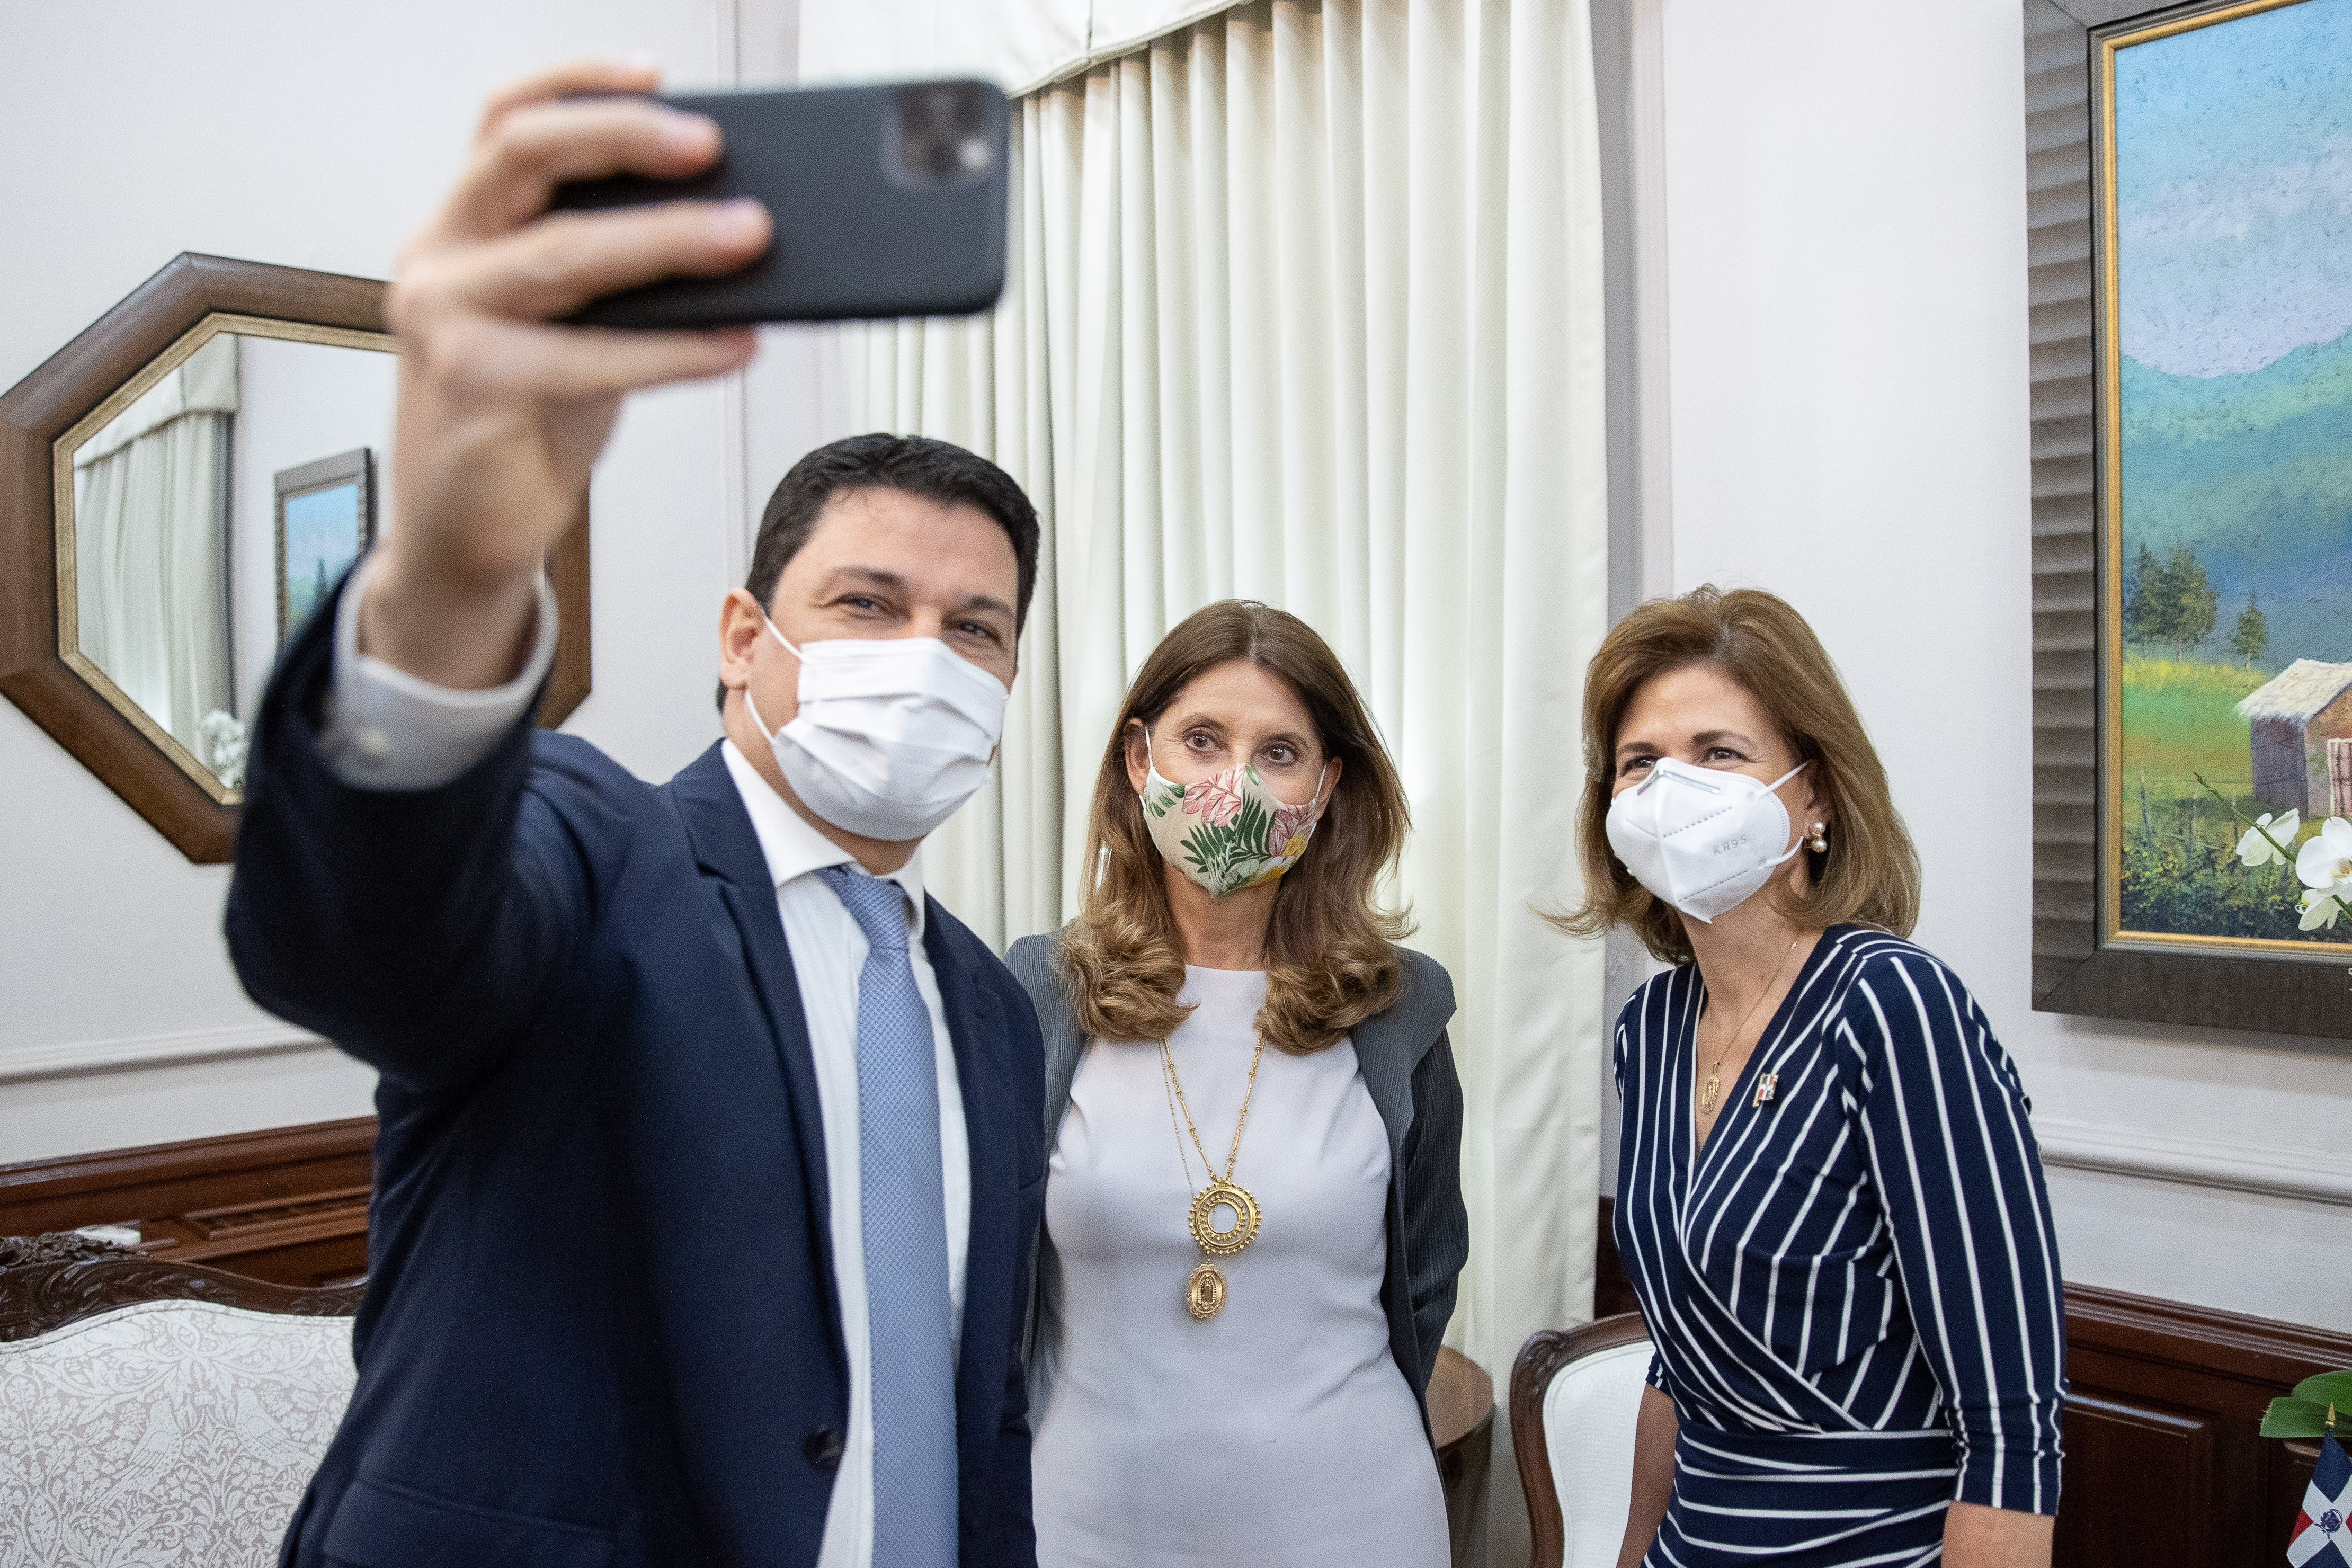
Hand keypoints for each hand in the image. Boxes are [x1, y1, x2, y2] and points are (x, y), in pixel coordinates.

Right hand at [365, 61, 772, 687]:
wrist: (463, 534)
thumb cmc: (519, 429)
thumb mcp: (570, 332)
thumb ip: (617, 282)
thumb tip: (726, 234)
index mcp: (458, 231)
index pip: (506, 123)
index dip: (578, 85)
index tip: (657, 77)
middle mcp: (440, 261)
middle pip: (525, 157)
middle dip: (626, 138)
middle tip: (712, 146)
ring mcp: (447, 321)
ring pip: (567, 253)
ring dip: (672, 240)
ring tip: (750, 234)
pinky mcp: (473, 387)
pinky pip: (593, 355)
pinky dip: (675, 349)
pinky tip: (734, 343)